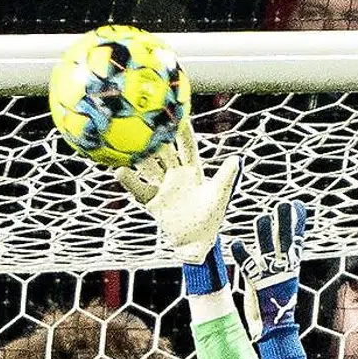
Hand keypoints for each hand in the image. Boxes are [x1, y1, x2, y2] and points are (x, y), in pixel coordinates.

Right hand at [117, 123, 240, 265]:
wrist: (197, 243)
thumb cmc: (211, 218)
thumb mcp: (219, 195)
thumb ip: (226, 177)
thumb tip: (237, 159)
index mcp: (192, 171)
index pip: (186, 147)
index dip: (182, 132)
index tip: (177, 116)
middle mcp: (175, 175)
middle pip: (164, 153)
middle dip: (157, 139)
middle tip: (147, 121)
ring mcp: (162, 187)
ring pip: (148, 167)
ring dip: (140, 156)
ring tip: (129, 143)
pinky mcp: (153, 202)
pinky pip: (139, 189)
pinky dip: (129, 181)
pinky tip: (120, 171)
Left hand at [231, 200, 307, 340]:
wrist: (276, 326)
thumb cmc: (278, 300)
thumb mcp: (285, 277)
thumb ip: (284, 258)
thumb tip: (287, 243)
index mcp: (292, 264)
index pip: (298, 238)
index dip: (298, 221)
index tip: (297, 205)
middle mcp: (283, 266)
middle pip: (285, 238)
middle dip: (285, 221)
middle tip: (284, 205)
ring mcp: (271, 274)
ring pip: (267, 247)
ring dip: (264, 232)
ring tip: (261, 219)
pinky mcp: (257, 283)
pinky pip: (248, 265)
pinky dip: (241, 253)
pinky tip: (235, 243)